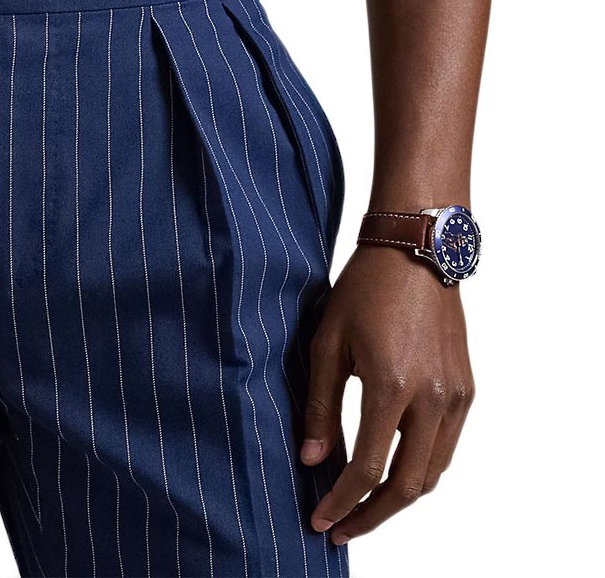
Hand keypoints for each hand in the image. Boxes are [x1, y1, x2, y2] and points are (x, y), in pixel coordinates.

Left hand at [302, 243, 474, 547]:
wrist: (416, 249)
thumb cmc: (365, 287)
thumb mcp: (328, 340)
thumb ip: (321, 405)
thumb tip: (312, 459)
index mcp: (392, 385)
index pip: (367, 469)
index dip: (342, 502)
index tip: (321, 521)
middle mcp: (432, 398)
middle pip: (406, 487)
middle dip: (372, 517)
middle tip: (342, 529)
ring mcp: (455, 396)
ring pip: (431, 473)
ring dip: (398, 499)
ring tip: (363, 507)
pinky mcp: (466, 389)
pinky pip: (445, 447)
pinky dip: (420, 470)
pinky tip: (392, 470)